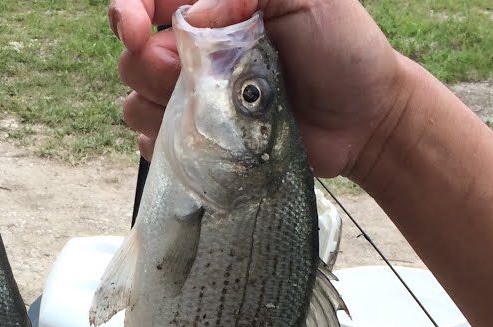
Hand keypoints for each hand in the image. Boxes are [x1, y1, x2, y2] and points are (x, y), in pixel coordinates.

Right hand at [111, 0, 404, 178]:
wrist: (366, 118)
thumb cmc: (342, 47)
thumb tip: (195, 16)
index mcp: (212, 8)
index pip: (144, 2)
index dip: (127, 13)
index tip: (135, 30)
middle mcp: (194, 52)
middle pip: (132, 58)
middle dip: (154, 68)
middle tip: (204, 77)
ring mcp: (194, 100)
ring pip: (136, 104)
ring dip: (165, 110)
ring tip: (219, 111)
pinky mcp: (200, 142)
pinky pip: (155, 146)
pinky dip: (169, 146)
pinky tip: (207, 141)